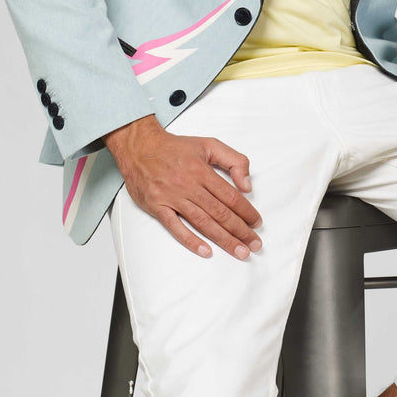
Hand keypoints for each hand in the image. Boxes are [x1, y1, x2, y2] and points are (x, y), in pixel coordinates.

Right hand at [103, 113, 262, 259]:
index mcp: (202, 170)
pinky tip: (206, 251)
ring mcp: (172, 197)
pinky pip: (175, 227)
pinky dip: (191, 241)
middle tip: (255, 245)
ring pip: (202, 222)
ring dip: (223, 239)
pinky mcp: (157, 207)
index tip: (257, 223)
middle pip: (220, 213)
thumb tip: (247, 185)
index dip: (247, 212)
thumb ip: (234, 160)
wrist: (139, 146)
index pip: (231, 196)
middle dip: (241, 231)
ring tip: (240, 251)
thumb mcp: (209, 144)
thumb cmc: (175, 147)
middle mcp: (188, 185)